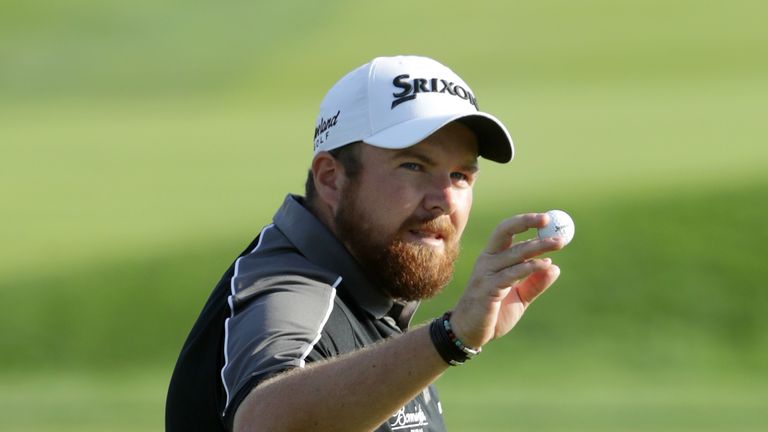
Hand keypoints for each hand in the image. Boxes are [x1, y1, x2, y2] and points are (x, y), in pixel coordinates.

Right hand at [450, 213, 562, 348]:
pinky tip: (545, 265)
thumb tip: (554, 267)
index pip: (506, 232)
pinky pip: (511, 273)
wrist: (470, 333)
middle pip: (505, 232)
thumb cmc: (493, 313)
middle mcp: (487, 261)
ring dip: (538, 246)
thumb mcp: (519, 297)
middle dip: (527, 223)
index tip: (547, 220)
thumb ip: (534, 283)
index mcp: (492, 259)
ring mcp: (485, 274)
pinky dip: (530, 267)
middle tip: (551, 222)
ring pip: (514, 253)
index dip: (525, 222)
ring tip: (558, 243)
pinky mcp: (487, 289)